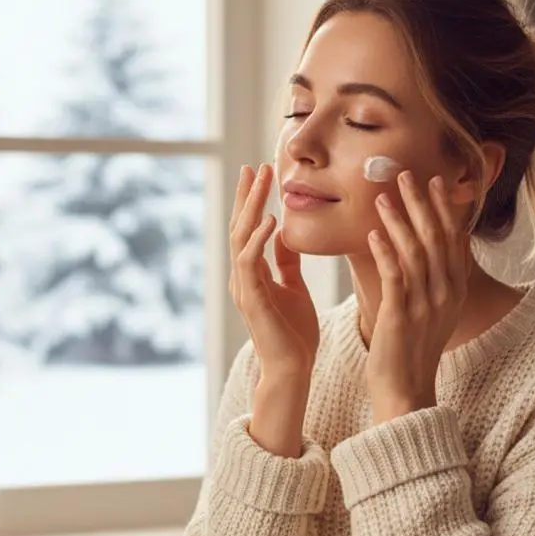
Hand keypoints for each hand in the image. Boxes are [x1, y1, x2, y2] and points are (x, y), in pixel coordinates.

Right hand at [229, 163, 319, 378]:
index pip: (249, 229)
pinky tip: (270, 220)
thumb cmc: (294, 335)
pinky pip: (250, 263)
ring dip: (252, 208)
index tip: (260, 173)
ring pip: (241, 238)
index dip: (253, 201)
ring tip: (263, 182)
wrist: (293, 369)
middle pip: (240, 227)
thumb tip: (283, 234)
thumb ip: (286, 262)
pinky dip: (258, 239)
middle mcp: (243, 278)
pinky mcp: (253, 300)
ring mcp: (244, 288)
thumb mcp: (293, 288)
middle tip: (255, 166)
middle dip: (248, 196)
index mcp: (252, 274)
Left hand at [366, 170, 471, 423]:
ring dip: (399, 220)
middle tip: (406, 175)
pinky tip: (373, 232)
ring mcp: (426, 304)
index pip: (452, 239)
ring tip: (382, 196)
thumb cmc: (410, 351)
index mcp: (454, 290)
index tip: (434, 181)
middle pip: (436, 237)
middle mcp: (446, 293)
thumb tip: (431, 251)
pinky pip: (396, 275)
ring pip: (416, 251)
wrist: (405, 392)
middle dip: (422, 204)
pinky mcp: (402, 316)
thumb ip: (433, 280)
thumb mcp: (431, 311)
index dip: (443, 209)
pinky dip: (386, 251)